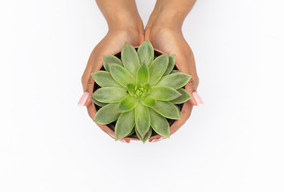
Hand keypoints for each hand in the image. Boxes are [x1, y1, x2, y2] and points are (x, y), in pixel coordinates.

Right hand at [78, 0, 143, 142]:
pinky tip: (144, 115)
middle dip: (117, 127)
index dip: (104, 126)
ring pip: (121, 108)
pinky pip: (132, 99)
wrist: (128, 29)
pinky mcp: (129, 82)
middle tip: (128, 138)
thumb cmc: (110, 43)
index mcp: (94, 86)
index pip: (96, 113)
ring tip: (136, 130)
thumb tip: (81, 103)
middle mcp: (106, 88)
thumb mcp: (98, 63)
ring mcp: (117, 86)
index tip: (115, 137)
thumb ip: (90, 83)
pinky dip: (136, 108)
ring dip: (126, 120)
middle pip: (109, 113)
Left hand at [145, 0, 202, 141]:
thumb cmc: (175, 41)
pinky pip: (149, 97)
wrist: (161, 25)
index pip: (183, 113)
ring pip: (159, 107)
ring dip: (152, 119)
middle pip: (170, 113)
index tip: (162, 137)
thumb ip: (189, 83)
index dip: (174, 127)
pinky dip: (144, 106)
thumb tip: (199, 103)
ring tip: (141, 129)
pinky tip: (134, 112)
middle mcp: (176, 88)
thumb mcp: (183, 62)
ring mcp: (164, 84)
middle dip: (161, 127)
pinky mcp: (154, 79)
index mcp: (186, 86)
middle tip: (149, 138)